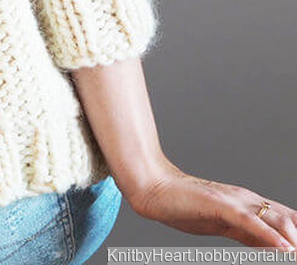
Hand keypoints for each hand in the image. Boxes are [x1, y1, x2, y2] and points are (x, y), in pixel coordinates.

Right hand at [126, 158, 296, 254]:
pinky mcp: (221, 206)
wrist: (155, 189)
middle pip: (289, 219)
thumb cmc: (184, 206)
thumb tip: (271, 247)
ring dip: (293, 241)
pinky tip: (285, 249)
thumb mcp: (223, 225)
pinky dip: (271, 236)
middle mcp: (247, 200)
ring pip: (277, 220)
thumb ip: (248, 234)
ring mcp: (235, 201)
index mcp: (249, 204)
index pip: (288, 219)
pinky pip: (251, 223)